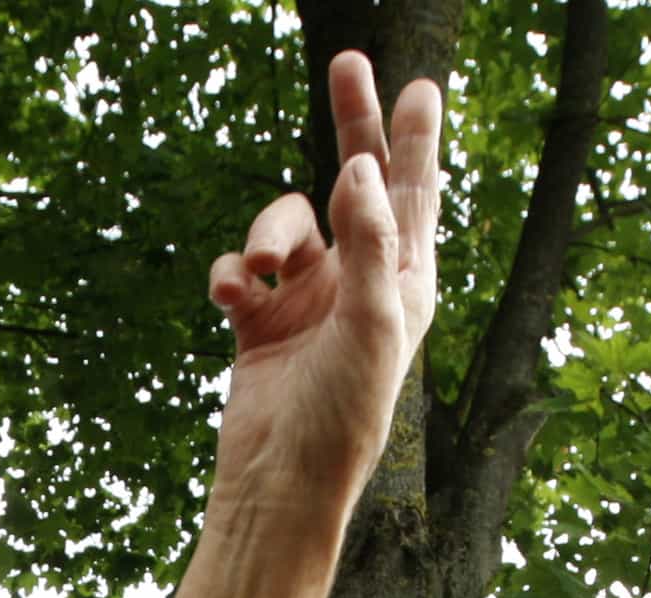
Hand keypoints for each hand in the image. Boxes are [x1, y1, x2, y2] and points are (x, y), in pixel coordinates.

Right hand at [207, 50, 443, 520]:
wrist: (279, 480)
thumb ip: (371, 241)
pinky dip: (230, 276)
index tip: (420, 86)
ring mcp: (306, 299)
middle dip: (351, 124)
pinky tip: (231, 301)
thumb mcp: (372, 323)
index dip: (415, 138)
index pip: (414, 194)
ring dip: (268, 235)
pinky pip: (239, 270)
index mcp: (402, 282)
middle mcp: (358, 282)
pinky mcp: (259, 320)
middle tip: (348, 64)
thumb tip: (360, 166)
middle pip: (356, 183)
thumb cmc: (343, 414)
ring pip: (285, 224)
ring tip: (261, 272)